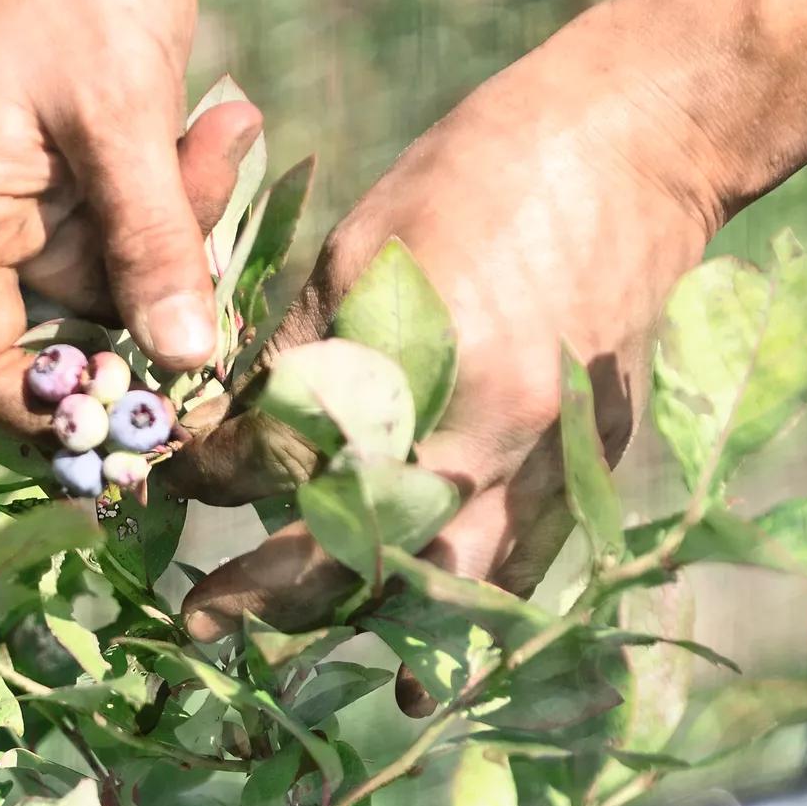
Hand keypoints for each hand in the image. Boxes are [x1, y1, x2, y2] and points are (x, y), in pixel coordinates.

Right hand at [0, 0, 260, 430]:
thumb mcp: (123, 112)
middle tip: (221, 217)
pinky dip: (181, 187)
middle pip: (69, 323)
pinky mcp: (68, 159)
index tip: (153, 420)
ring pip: (117, 269)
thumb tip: (185, 364)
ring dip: (186, 222)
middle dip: (159, 290)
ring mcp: (20, 188)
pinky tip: (225, 119)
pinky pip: (130, 216)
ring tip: (227, 129)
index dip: (56, 416)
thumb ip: (154, 243)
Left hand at [174, 0, 806, 645]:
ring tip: (295, 641)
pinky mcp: (592, 471)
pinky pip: (518, 573)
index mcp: (431, 369)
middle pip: (371, 557)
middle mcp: (499, 438)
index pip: (298, 462)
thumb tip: (227, 433)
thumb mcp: (364, 248)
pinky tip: (418, 658)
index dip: (221, 482)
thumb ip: (301, 352)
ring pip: (448, 589)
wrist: (639, 147)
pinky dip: (461, 614)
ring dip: (370, 620)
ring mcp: (557, 464)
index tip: (167, 490)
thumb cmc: (485, 177)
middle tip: (203, 618)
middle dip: (279, 594)